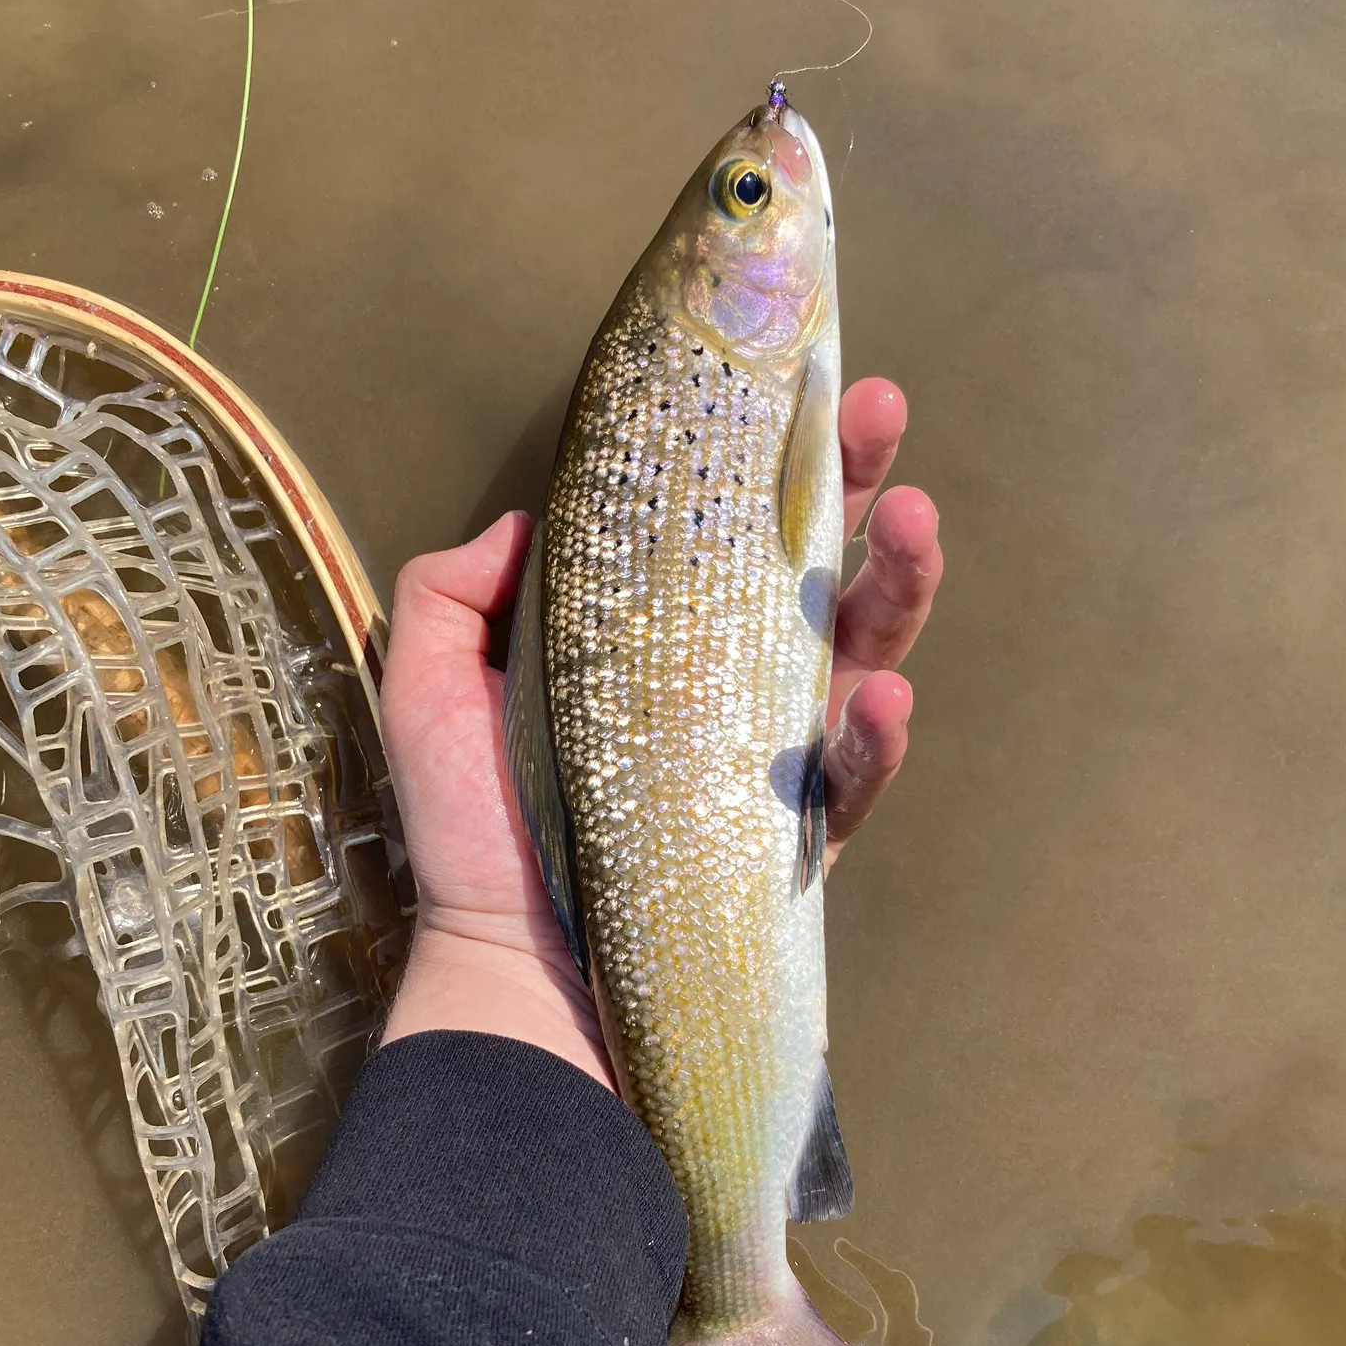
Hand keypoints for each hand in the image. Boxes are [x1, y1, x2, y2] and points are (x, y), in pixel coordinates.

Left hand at [378, 378, 941, 1088]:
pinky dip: (877, 742)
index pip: (717, 528)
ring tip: (916, 518)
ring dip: (900, 584)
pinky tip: (884, 699)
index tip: (781, 378)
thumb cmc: (469, 829)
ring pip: (862, 655)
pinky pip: (855, 783)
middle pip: (811, 568)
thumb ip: (451, 592)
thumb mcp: (429, 686)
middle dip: (854, 483)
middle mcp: (723, 682)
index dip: (751, 456)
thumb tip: (521, 519)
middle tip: (879, 408)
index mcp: (651, 638)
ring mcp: (770, 758)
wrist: (505, 967)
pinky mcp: (796, 838)